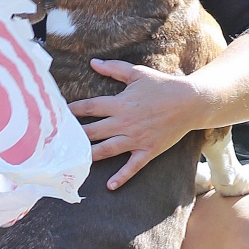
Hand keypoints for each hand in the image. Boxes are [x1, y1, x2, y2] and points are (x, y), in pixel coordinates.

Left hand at [68, 58, 200, 188]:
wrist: (189, 102)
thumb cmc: (163, 86)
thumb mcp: (137, 73)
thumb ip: (114, 69)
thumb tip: (93, 62)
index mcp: (119, 104)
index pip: (89, 107)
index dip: (73, 110)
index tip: (59, 114)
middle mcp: (124, 123)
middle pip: (92, 132)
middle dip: (75, 136)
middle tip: (59, 142)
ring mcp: (135, 139)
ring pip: (106, 150)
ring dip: (89, 156)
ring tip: (74, 162)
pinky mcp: (148, 150)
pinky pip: (132, 167)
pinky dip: (122, 177)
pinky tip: (110, 186)